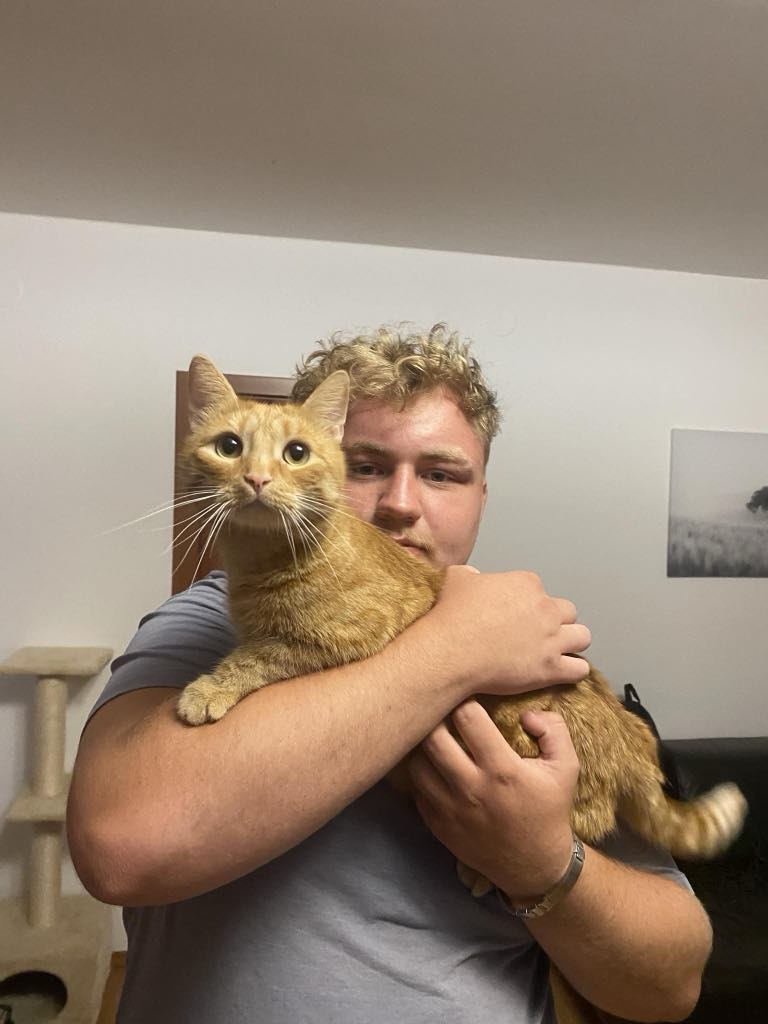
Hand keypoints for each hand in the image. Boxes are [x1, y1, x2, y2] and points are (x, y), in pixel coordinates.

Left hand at [408, 701, 578, 901]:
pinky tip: (436, 767)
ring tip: (437, 738)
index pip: (467, 718)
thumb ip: (553, 730)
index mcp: (503, 770)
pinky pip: (416, 790)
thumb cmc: (549, 810)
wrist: (534, 865)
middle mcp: (471, 788)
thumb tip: (526, 713)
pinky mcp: (437, 825)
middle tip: (444, 713)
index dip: (466, 702)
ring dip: (425, 746)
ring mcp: (450, 809)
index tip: (469, 699)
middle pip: (432, 737)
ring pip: (417, 763)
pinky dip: (422, 774)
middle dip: (437, 718)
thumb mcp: (567, 768)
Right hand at [428, 565, 590, 694]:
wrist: (449, 651)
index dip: (530, 605)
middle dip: (556, 621)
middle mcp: (544, 608)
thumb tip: (474, 577)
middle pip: (567, 611)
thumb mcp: (456, 579)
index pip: (540, 591)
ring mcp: (551, 638)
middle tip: (538, 634)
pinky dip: (572, 670)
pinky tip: (560, 672)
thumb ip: (471, 574)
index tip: (517, 616)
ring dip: (571, 643)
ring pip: (582, 636)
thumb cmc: (450, 616)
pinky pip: (579, 668)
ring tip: (555, 652)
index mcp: (525, 584)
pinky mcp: (551, 668)